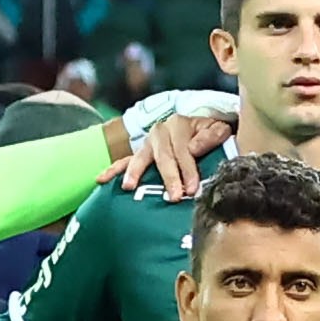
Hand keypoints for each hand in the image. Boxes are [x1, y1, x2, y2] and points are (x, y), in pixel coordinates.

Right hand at [106, 98, 234, 194]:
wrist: (203, 132)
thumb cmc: (211, 136)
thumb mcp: (218, 130)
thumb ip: (212, 135)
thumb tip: (193, 147)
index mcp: (180, 124)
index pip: (184, 149)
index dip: (189, 169)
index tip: (194, 188)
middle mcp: (161, 131)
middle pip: (163, 155)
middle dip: (169, 177)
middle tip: (174, 196)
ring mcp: (148, 143)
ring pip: (140, 157)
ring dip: (135, 173)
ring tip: (130, 187)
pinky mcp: (140, 154)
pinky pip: (124, 161)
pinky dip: (113, 170)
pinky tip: (101, 180)